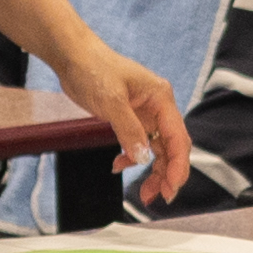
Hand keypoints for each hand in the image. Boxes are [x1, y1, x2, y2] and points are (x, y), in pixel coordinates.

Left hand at [55, 41, 196, 205]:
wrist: (73, 56)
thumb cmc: (93, 69)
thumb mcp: (111, 101)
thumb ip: (129, 130)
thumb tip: (143, 158)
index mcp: (161, 99)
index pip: (178, 138)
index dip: (178, 166)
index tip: (171, 188)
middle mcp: (158, 107)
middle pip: (172, 147)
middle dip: (168, 173)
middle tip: (157, 197)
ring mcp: (146, 113)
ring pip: (158, 149)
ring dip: (153, 171)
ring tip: (144, 193)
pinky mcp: (131, 118)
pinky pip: (140, 144)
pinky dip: (133, 158)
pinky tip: (119, 165)